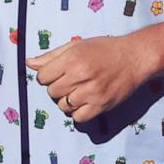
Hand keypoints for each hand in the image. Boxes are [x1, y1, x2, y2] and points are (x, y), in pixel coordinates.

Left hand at [26, 36, 154, 122]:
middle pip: (51, 92)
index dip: (47, 75)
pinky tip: (85, 101)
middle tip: (70, 80)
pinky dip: (78, 112)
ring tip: (78, 90)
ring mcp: (91, 92)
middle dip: (57, 87)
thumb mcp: (77, 45)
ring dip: (67, 100)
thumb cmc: (104, 49)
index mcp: (72, 58)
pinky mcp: (101, 105)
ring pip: (63, 106)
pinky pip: (78, 118)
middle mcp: (80, 76)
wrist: (134, 57)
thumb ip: (52, 56)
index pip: (42, 76)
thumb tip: (29, 63)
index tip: (57, 72)